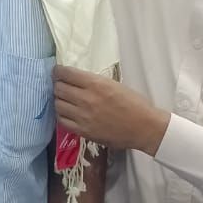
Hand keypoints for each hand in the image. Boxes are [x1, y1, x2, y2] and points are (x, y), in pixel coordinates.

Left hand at [54, 67, 169, 154]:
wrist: (144, 127)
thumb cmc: (134, 103)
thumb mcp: (115, 84)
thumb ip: (94, 82)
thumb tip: (77, 80)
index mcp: (96, 84)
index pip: (66, 73)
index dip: (58, 71)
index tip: (58, 72)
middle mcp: (86, 99)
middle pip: (59, 88)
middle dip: (58, 85)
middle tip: (62, 86)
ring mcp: (83, 116)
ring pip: (58, 104)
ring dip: (59, 100)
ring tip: (65, 100)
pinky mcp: (83, 131)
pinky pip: (62, 121)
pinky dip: (62, 115)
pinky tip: (67, 113)